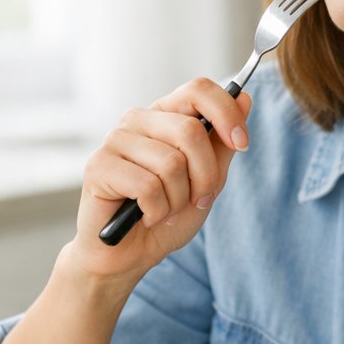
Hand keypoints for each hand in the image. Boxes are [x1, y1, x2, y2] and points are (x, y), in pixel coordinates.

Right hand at [67, 77, 253, 281]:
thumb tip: (245, 98)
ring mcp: (115, 140)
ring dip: (178, 199)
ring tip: (164, 210)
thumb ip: (222, 142)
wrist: (129, 254)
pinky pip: (147, 186)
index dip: (226, 113)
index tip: (242, 143)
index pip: (198, 90)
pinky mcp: (99, 166)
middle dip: (205, 175)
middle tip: (198, 200)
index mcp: (165, 116)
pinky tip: (145, 216)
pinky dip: (156, 210)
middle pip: (190, 130)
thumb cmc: (166, 215)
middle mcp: (138, 120)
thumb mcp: (208, 180)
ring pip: (171, 163)